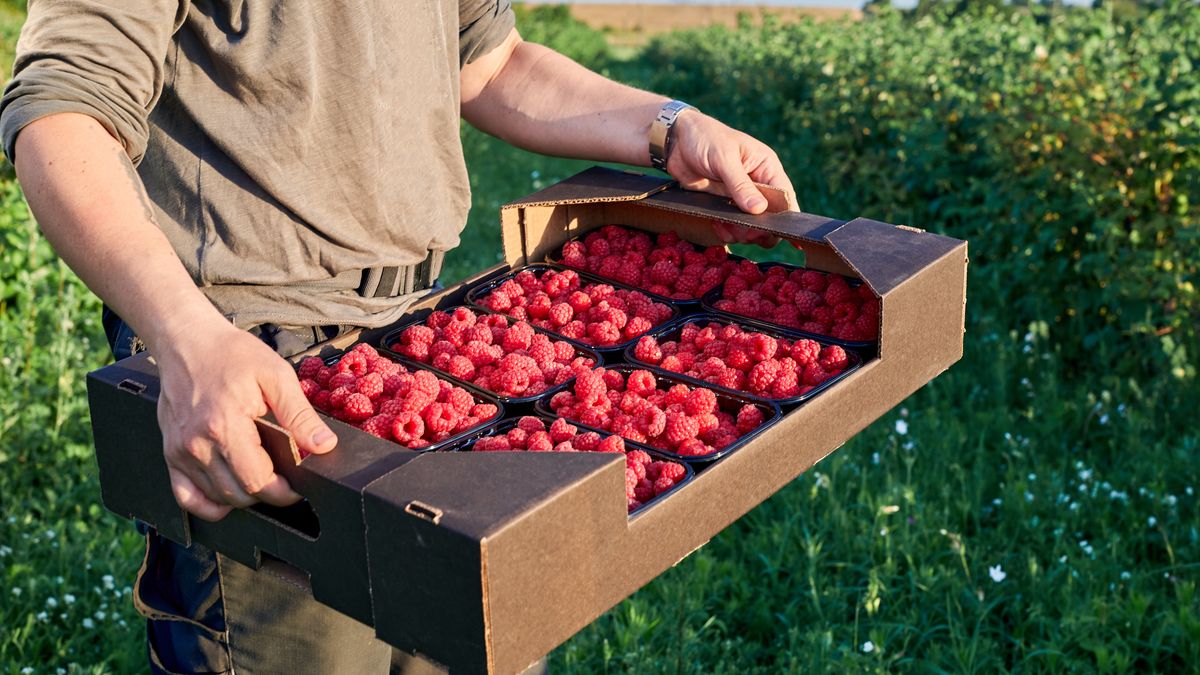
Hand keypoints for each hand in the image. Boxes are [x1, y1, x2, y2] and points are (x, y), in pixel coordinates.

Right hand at [155, 320, 336, 520]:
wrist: (188, 342)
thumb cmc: (232, 354)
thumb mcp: (275, 375)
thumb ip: (300, 415)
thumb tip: (323, 446)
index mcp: (225, 425)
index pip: (258, 481)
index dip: (284, 491)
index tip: (298, 486)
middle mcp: (197, 444)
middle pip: (239, 494)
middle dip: (268, 494)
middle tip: (285, 481)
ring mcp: (180, 451)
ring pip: (217, 497)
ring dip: (244, 497)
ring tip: (262, 478)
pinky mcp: (170, 453)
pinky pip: (187, 497)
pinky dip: (209, 504)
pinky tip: (229, 495)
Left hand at [666, 110, 796, 246]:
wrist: (674, 141)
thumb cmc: (704, 138)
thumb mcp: (723, 159)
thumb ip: (740, 185)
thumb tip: (759, 209)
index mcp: (766, 166)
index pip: (784, 196)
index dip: (784, 216)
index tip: (774, 231)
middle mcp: (757, 182)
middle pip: (769, 216)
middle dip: (758, 227)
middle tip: (743, 232)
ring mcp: (740, 195)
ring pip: (751, 224)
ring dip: (740, 232)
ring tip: (725, 226)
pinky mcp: (724, 204)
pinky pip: (732, 225)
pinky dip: (726, 231)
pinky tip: (717, 225)